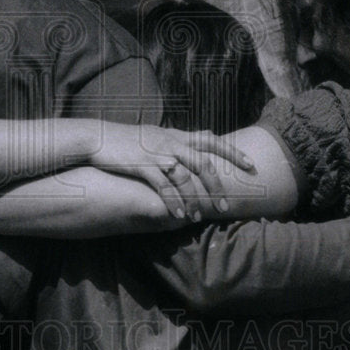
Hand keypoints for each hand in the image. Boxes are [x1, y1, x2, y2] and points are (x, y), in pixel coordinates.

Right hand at [90, 124, 254, 219]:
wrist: (98, 137)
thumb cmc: (128, 139)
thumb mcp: (157, 133)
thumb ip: (181, 137)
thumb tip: (204, 137)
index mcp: (177, 135)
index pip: (212, 140)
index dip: (233, 152)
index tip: (251, 165)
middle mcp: (171, 142)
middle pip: (204, 162)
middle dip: (218, 185)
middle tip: (227, 206)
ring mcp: (157, 153)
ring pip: (185, 176)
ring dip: (196, 197)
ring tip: (202, 216)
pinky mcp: (142, 165)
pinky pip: (163, 186)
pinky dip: (173, 202)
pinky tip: (179, 215)